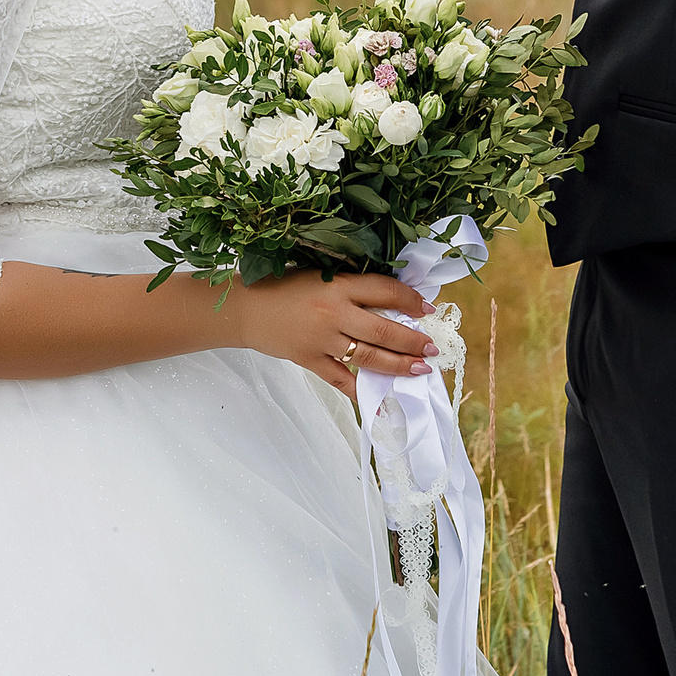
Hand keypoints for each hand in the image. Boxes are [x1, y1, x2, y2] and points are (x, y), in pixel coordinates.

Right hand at [231, 271, 439, 397]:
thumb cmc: (282, 286)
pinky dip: (360, 392)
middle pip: (385, 331)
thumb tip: (389, 302)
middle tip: (432, 349)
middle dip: (413, 341)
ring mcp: (322, 341)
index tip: (428, 309)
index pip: (385, 292)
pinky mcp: (309, 360)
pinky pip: (341, 380)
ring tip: (419, 369)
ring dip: (398, 365)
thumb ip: (350, 288)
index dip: (411, 300)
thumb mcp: (319, 276)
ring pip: (369, 357)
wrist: (244, 309)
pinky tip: (379, 400)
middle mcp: (334, 313)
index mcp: (338, 285)